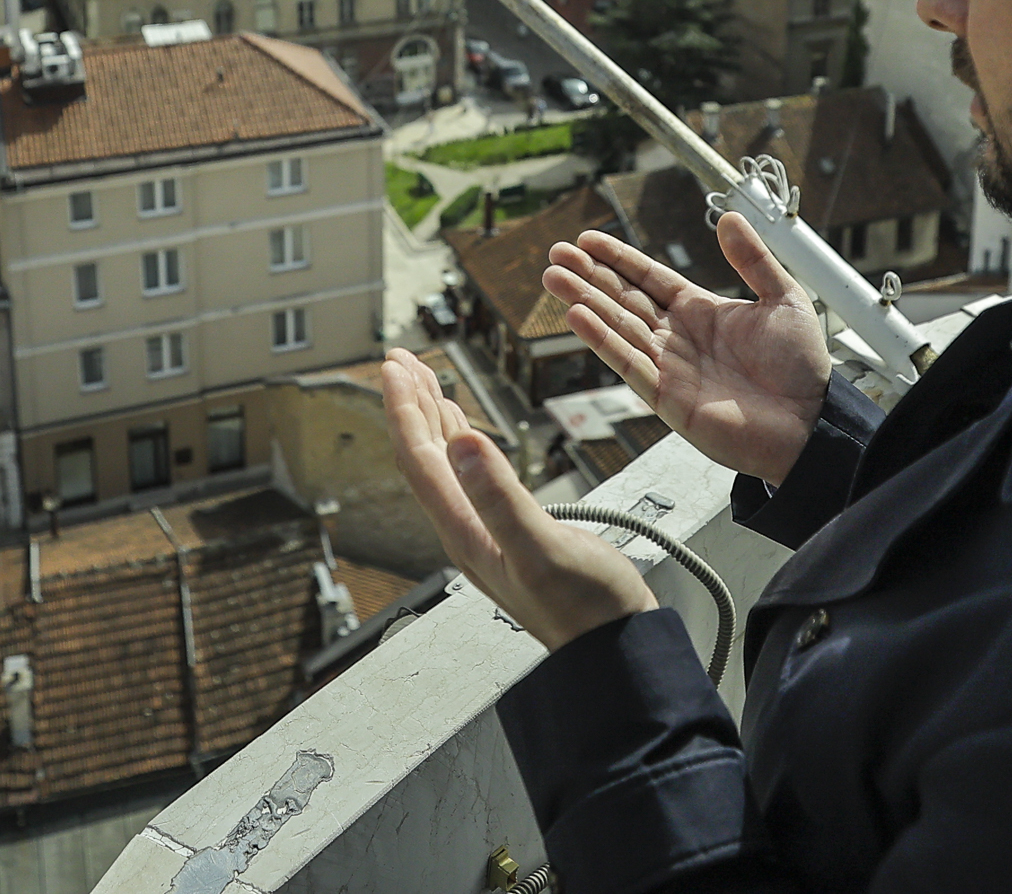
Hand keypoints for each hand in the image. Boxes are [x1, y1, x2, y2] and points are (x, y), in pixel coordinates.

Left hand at [380, 347, 656, 650]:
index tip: (395, 366)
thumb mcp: (544, 548)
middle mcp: (467, 531)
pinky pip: (470, 478)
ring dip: (432, 420)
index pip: (420, 458)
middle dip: (410, 405)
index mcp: (467, 531)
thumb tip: (462, 444)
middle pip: (424, 458)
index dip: (405, 408)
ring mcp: (487, 533)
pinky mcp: (509, 534)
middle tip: (399, 360)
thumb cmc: (588, 609)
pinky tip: (466, 433)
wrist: (615, 651)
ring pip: (445, 466)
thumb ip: (500, 497)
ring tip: (423, 382)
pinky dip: (462, 443)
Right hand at [544, 210, 833, 488]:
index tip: (587, 239)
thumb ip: (752, 259)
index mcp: (701, 311)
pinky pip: (628, 363)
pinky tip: (577, 317)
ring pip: (618, 327)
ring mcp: (669, 368)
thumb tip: (730, 216)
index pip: (648, 278)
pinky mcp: (667, 398)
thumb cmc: (802, 368)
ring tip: (553, 277)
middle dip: (588, 276)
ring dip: (584, 302)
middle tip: (555, 254)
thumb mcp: (783, 299)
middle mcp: (678, 338)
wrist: (812, 423)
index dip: (618, 258)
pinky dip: (602, 340)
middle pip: (623, 299)